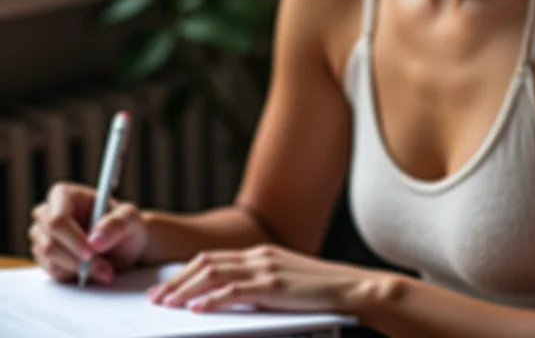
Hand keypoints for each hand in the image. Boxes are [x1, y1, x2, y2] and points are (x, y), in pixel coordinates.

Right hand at [28, 181, 147, 283]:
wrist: (125, 245)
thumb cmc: (126, 225)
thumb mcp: (131, 219)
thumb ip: (117, 224)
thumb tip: (95, 240)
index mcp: (64, 195)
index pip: (58, 220)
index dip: (72, 238)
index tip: (91, 252)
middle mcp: (47, 214)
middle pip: (50, 243)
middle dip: (78, 259)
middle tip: (104, 267)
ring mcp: (42, 237)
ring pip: (50, 261)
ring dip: (79, 269)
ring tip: (105, 268)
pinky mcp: (44, 258)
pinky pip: (52, 273)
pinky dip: (74, 275)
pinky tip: (92, 270)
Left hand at [148, 244, 379, 313]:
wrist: (351, 288)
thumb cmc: (319, 293)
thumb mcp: (284, 284)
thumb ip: (257, 287)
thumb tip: (227, 301)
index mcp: (260, 253)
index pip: (213, 258)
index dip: (185, 272)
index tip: (164, 287)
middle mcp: (259, 256)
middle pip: (207, 262)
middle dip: (176, 280)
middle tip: (154, 298)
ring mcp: (266, 269)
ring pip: (214, 274)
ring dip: (185, 289)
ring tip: (165, 305)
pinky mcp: (274, 286)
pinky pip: (235, 292)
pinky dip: (211, 300)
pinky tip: (195, 310)